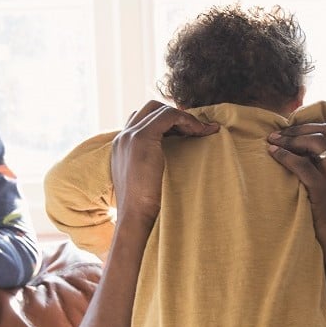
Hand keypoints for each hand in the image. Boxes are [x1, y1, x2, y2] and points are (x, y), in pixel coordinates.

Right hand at [111, 100, 218, 223]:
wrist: (135, 217)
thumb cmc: (143, 207)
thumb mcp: (145, 181)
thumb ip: (151, 166)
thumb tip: (170, 165)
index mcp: (121, 146)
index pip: (143, 120)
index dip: (167, 123)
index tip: (189, 134)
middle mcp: (123, 137)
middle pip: (150, 108)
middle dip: (175, 115)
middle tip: (197, 130)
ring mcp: (130, 136)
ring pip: (160, 109)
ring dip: (184, 118)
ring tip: (204, 131)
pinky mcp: (142, 138)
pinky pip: (169, 116)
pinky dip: (188, 120)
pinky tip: (202, 132)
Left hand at [267, 123, 325, 269]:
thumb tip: (305, 160)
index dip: (314, 127)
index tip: (293, 129)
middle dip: (299, 128)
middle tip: (278, 133)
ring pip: (315, 143)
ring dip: (290, 138)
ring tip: (272, 141)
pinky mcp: (323, 191)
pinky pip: (302, 165)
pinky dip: (285, 155)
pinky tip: (272, 154)